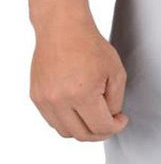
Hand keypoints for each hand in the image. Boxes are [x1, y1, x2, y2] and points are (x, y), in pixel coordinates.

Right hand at [30, 16, 128, 141]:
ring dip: (83, 129)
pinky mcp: (36, 96)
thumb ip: (115, 101)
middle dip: (101, 133)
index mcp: (81, 94)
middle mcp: (59, 100)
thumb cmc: (92, 46)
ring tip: (95, 116)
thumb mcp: (116, 73)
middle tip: (111, 122)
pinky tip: (80, 109)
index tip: (122, 119)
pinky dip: (68, 121)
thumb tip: (111, 118)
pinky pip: (53, 121)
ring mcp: (44, 99)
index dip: (116, 127)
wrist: (63, 28)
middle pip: (82, 135)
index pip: (100, 127)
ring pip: (66, 132)